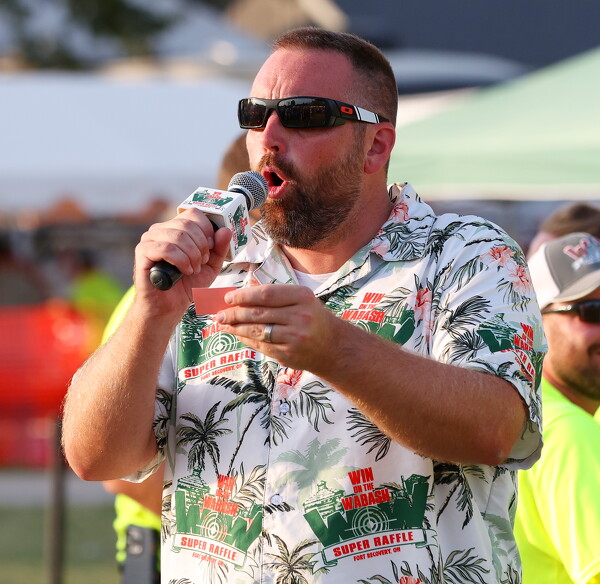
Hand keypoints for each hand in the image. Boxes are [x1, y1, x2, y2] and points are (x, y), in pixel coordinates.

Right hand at [134, 208, 231, 314]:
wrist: (169, 307)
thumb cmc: (187, 285)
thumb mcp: (211, 266)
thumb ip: (219, 248)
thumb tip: (225, 230)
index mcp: (176, 228)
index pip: (194, 214)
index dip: (207, 230)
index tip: (210, 249)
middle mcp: (161, 229)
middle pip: (187, 224)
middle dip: (201, 246)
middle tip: (201, 263)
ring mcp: (150, 239)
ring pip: (178, 236)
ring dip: (192, 255)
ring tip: (192, 270)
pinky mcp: (142, 252)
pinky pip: (165, 248)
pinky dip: (180, 260)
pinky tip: (184, 272)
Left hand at [215, 284, 337, 371]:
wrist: (332, 347)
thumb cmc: (311, 318)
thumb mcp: (300, 300)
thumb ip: (274, 295)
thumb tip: (242, 292)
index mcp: (302, 297)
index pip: (266, 294)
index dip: (244, 296)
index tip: (228, 298)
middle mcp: (300, 316)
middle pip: (259, 313)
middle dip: (235, 313)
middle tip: (220, 313)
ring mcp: (295, 337)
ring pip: (257, 330)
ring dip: (236, 327)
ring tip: (223, 324)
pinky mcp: (288, 354)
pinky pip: (260, 345)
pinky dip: (245, 339)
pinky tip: (237, 334)